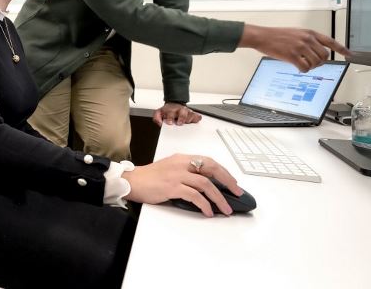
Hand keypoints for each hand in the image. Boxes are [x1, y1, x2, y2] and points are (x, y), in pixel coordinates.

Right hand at [122, 154, 241, 216]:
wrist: (133, 180)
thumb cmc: (151, 176)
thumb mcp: (171, 167)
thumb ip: (186, 171)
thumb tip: (204, 184)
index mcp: (183, 158)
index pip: (208, 161)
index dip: (223, 171)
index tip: (232, 181)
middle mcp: (182, 163)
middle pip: (211, 168)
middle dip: (227, 180)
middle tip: (237, 191)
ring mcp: (177, 174)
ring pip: (205, 184)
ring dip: (218, 197)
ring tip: (226, 208)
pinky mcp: (172, 187)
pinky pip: (194, 196)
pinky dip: (204, 204)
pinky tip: (208, 211)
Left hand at [152, 103, 201, 126]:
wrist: (174, 105)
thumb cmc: (167, 111)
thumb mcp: (159, 113)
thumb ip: (157, 118)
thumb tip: (159, 123)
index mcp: (171, 110)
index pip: (171, 112)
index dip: (170, 117)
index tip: (170, 122)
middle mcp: (180, 110)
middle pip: (182, 112)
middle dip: (181, 117)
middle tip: (179, 123)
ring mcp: (187, 111)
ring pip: (191, 113)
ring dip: (189, 118)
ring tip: (187, 122)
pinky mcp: (193, 114)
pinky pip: (197, 116)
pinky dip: (197, 118)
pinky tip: (195, 121)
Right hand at [238, 24, 351, 71]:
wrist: (262, 36)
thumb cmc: (276, 35)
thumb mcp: (296, 33)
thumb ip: (308, 40)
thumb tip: (316, 52)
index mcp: (309, 33)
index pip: (331, 41)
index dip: (342, 49)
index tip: (349, 55)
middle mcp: (307, 39)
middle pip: (325, 56)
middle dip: (320, 62)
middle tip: (312, 63)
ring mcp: (300, 47)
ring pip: (316, 63)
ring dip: (311, 67)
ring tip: (303, 65)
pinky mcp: (292, 55)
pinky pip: (305, 67)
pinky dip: (303, 70)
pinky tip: (298, 67)